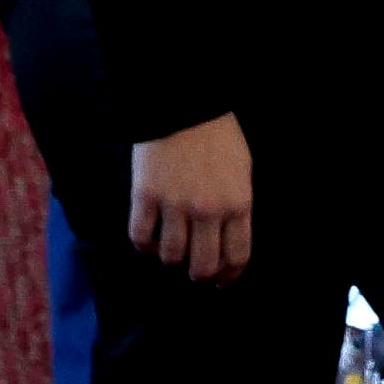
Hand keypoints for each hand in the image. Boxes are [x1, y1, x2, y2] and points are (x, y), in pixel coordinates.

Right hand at [133, 115, 254, 281]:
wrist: (184, 103)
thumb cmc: (217, 135)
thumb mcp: (242, 170)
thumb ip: (237, 207)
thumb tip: (228, 241)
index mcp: (238, 203)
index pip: (236, 257)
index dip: (228, 276)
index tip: (220, 281)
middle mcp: (208, 209)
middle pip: (202, 265)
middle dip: (199, 274)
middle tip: (194, 270)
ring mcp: (175, 203)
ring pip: (170, 256)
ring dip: (170, 258)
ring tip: (170, 248)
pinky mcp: (146, 195)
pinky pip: (140, 236)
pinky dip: (144, 244)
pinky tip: (148, 239)